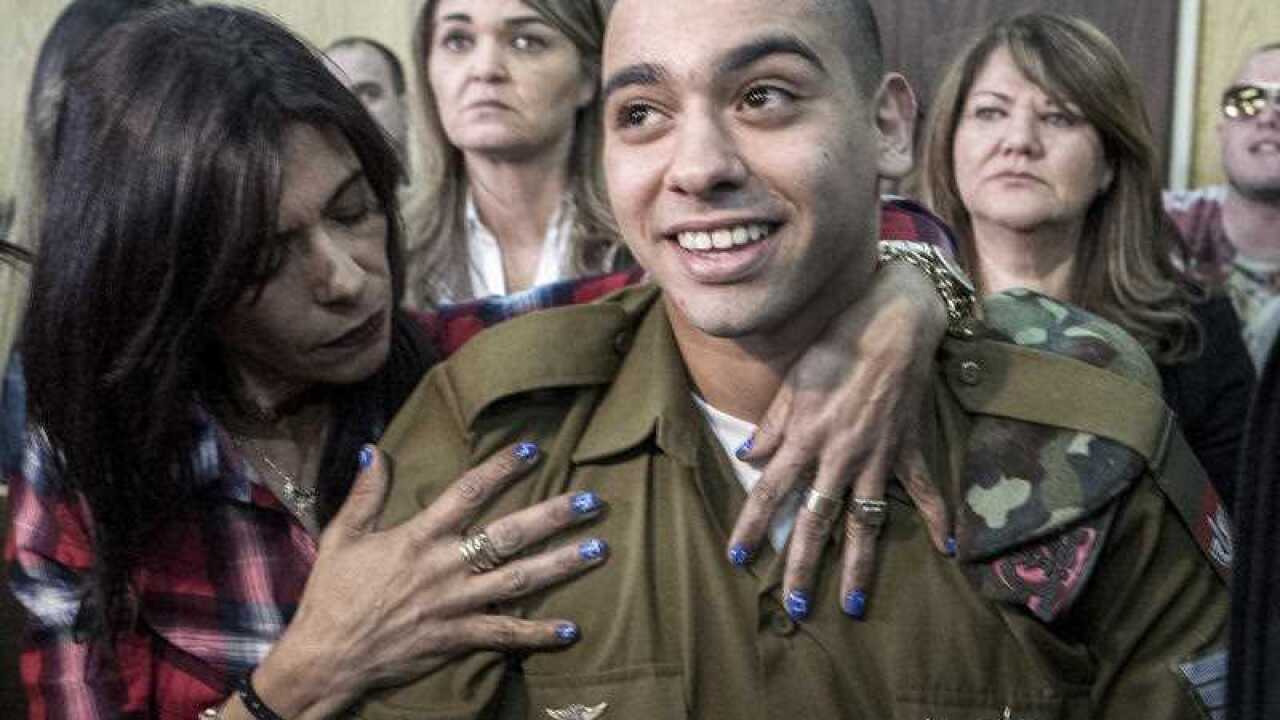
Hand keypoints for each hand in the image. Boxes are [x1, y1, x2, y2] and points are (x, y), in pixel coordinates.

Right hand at [253, 442, 606, 717]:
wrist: (326, 658)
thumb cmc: (332, 595)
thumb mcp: (342, 536)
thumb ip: (366, 493)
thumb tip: (375, 449)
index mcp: (419, 536)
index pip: (469, 492)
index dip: (502, 468)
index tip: (532, 448)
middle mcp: (444, 566)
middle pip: (509, 534)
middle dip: (553, 515)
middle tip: (592, 501)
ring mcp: (455, 604)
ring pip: (519, 580)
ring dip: (561, 564)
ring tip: (598, 548)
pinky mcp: (456, 639)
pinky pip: (505, 635)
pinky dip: (539, 634)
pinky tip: (572, 629)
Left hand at [727, 262, 952, 619]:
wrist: (894, 323)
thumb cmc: (836, 344)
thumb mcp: (793, 380)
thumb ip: (772, 424)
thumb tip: (748, 456)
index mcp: (805, 438)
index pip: (770, 491)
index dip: (751, 526)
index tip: (738, 558)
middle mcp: (839, 456)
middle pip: (816, 521)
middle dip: (802, 566)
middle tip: (794, 607)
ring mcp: (878, 457)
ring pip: (866, 521)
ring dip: (858, 564)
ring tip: (851, 602)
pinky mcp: (909, 449)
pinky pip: (924, 490)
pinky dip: (938, 517)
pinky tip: (948, 550)